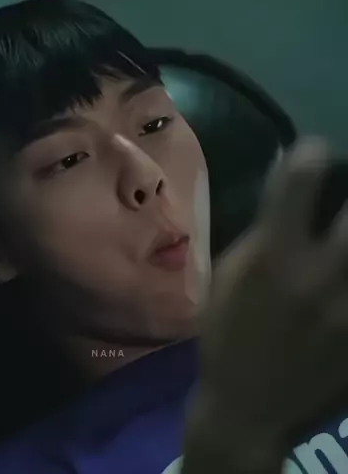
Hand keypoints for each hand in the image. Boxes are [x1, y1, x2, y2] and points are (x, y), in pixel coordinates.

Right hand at [183, 138, 347, 472]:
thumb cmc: (226, 337)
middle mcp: (322, 273)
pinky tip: (340, 272)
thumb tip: (281, 190)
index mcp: (274, 256)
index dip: (311, 154)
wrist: (249, 407)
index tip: (312, 155)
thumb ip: (257, 230)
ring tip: (338, 239)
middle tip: (344, 194)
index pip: (304, 177)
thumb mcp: (225, 278)